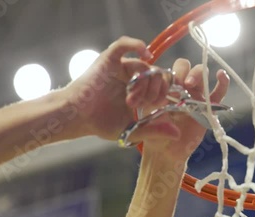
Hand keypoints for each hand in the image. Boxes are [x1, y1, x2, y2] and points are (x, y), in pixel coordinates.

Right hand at [62, 36, 179, 141]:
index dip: (164, 93)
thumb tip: (177, 134)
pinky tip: (145, 54)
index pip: (162, 83)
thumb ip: (154, 129)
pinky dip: (136, 45)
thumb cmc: (100, 122)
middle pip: (157, 73)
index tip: (156, 106)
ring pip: (144, 65)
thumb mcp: (132, 129)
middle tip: (143, 105)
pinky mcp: (109, 59)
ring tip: (132, 101)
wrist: (77, 117)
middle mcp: (132, 76)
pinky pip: (124, 45)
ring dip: (143, 84)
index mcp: (140, 89)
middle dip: (155, 90)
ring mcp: (121, 67)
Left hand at [141, 59, 229, 162]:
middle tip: (183, 84)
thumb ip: (155, 113)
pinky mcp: (207, 106)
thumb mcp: (148, 123)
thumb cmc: (154, 136)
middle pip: (185, 66)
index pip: (167, 70)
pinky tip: (222, 75)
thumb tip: (169, 102)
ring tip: (191, 85)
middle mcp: (180, 87)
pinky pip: (218, 91)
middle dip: (184, 71)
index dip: (168, 74)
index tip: (167, 87)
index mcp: (163, 87)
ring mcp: (195, 95)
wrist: (167, 153)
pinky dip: (223, 82)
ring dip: (198, 74)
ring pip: (201, 73)